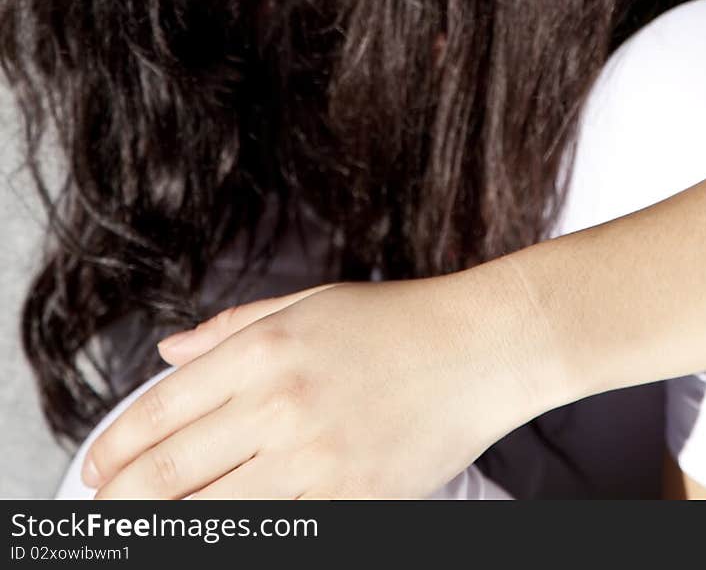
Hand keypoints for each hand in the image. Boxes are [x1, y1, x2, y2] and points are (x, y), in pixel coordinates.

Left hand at [82, 266, 538, 499]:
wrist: (479, 349)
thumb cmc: (394, 321)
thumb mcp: (308, 304)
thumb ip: (230, 331)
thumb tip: (166, 356)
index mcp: (264, 348)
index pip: (160, 411)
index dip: (115, 449)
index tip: (96, 472)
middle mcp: (280, 402)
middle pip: (169, 474)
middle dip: (123, 503)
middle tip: (105, 513)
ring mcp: (315, 457)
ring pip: (212, 514)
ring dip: (168, 529)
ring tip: (149, 530)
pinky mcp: (351, 499)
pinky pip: (276, 531)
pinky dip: (238, 533)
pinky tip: (220, 528)